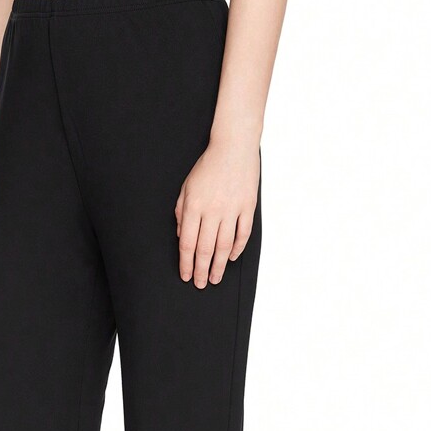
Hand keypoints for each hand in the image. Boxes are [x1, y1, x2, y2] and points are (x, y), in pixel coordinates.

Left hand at [175, 141, 259, 287]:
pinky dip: (237, 248)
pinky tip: (230, 258)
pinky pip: (243, 234)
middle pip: (205, 248)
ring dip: (219, 265)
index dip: (186, 263)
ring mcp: (232, 209)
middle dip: (201, 270)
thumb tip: (183, 236)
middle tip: (201, 284)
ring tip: (215, 278)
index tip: (186, 275)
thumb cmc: (208, 166)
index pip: (188, 243)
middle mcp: (213, 210)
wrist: (234, 146)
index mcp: (194, 205)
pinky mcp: (248, 206)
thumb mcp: (186, 187)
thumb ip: (182, 212)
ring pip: (224, 246)